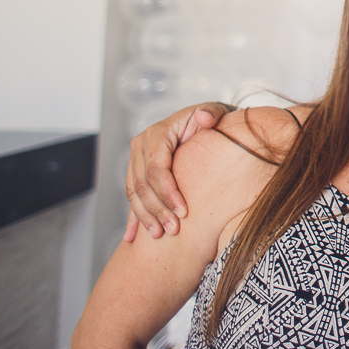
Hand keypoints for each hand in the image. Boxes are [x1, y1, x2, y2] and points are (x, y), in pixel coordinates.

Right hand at [123, 102, 230, 240]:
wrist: (204, 122)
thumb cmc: (212, 120)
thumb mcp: (216, 111)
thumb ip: (212, 113)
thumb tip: (204, 118)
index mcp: (158, 133)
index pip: (157, 168)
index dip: (167, 192)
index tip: (183, 212)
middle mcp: (142, 145)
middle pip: (143, 184)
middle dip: (157, 209)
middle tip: (173, 230)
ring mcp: (136, 159)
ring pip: (134, 193)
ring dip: (145, 216)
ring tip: (159, 235)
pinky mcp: (137, 171)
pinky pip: (132, 196)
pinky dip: (133, 217)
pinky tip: (132, 237)